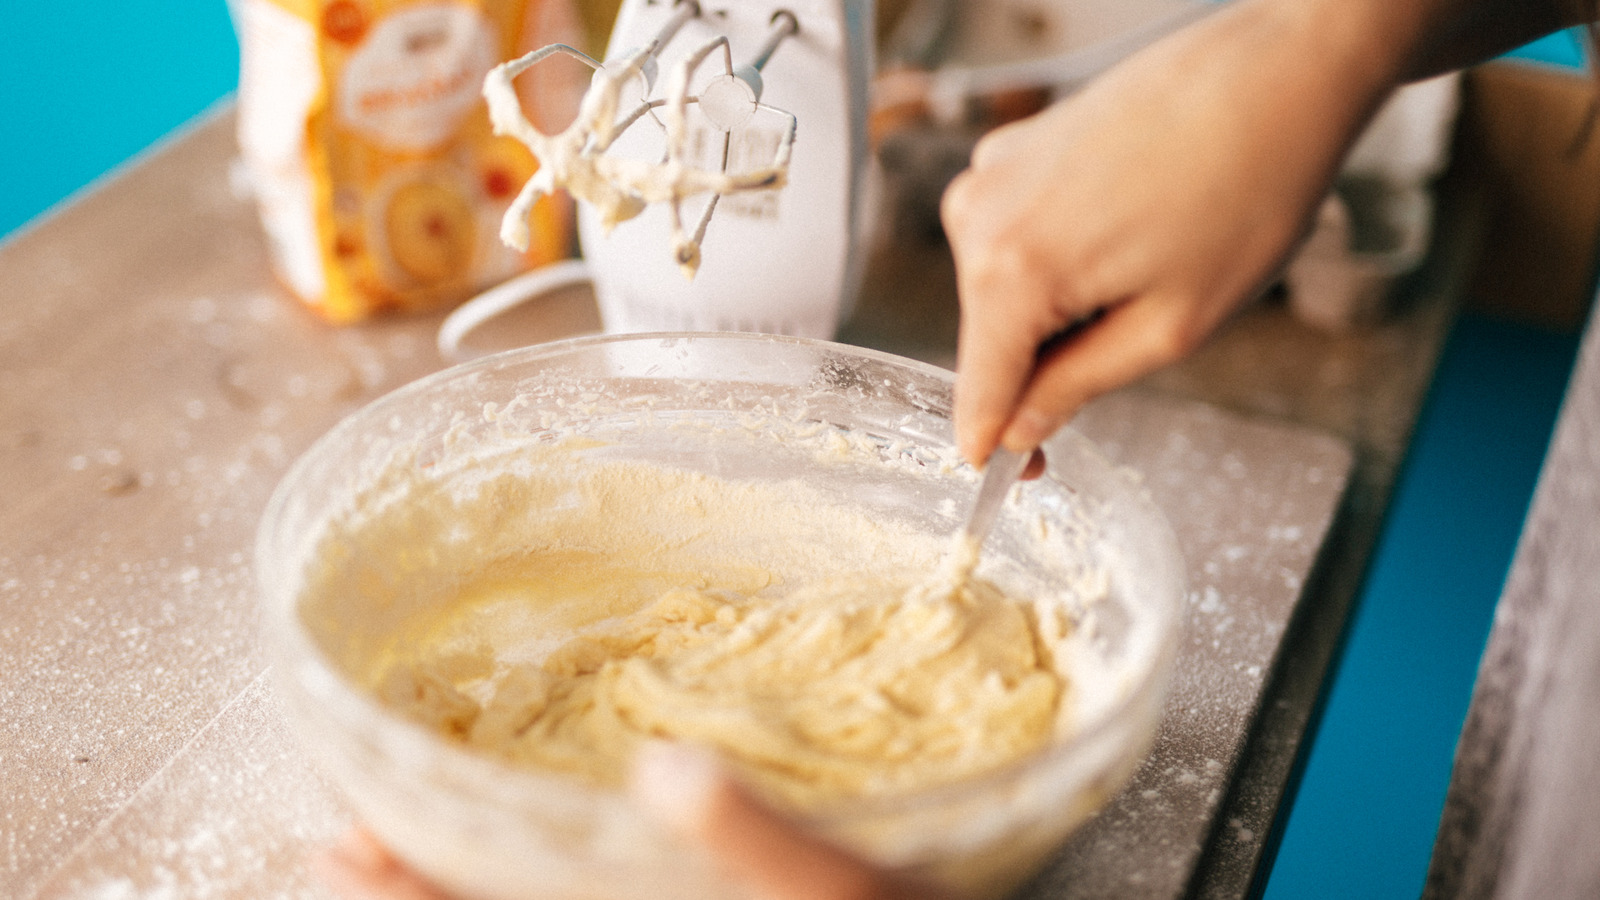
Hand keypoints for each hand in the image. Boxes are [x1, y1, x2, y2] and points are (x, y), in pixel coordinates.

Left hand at [317, 743, 951, 899]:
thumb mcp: (843, 897)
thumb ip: (760, 845)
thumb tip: (670, 774)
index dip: (416, 896)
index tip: (341, 843)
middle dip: (420, 892)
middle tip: (335, 845)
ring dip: (466, 889)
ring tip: (392, 852)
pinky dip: (544, 879)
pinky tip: (552, 847)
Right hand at [941, 0, 1423, 464]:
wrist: (1279, 71)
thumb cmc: (1245, 190)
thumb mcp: (1168, 326)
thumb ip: (1075, 388)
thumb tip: (1016, 432)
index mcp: (1009, 269)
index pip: (977, 392)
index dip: (998, 447)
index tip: (1021, 481)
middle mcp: (978, 215)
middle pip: (991, 339)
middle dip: (1048, 362)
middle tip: (1140, 337)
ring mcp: (990, 172)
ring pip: (1005, 288)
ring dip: (1063, 305)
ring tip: (1148, 262)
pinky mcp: (1012, 146)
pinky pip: (1018, 237)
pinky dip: (1064, 255)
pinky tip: (1132, 227)